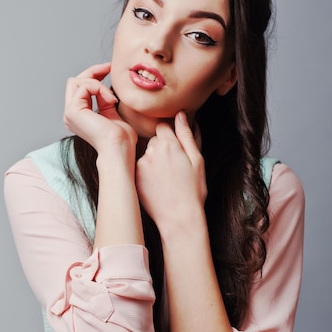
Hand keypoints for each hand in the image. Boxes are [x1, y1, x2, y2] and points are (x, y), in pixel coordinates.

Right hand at [63, 62, 136, 155]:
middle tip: (109, 67)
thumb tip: (103, 87)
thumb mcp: (112, 113)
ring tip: (112, 98)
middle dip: (92, 72)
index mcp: (79, 116)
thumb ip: (104, 100)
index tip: (109, 68)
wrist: (119, 149)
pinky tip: (110, 101)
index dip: (94, 75)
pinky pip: (84, 87)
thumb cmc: (120, 138)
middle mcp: (71, 115)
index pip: (80, 88)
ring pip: (77, 81)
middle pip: (74, 81)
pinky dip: (99, 89)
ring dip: (98, 84)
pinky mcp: (72, 111)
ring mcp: (69, 113)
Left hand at [136, 111, 206, 233]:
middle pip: (153, 140)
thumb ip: (187, 135)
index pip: (163, 126)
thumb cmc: (193, 190)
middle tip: (172, 166)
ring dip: (153, 160)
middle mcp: (152, 151)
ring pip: (145, 154)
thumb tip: (180, 114)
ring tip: (165, 178)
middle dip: (161, 148)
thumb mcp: (197, 160)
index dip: (169, 135)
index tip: (175, 147)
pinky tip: (156, 185)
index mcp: (170, 144)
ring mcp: (141, 164)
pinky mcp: (134, 177)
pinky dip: (146, 173)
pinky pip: (139, 167)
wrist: (179, 217)